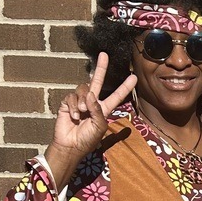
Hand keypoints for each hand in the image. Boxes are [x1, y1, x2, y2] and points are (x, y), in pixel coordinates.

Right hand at [46, 52, 137, 166]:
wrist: (70, 146)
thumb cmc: (88, 139)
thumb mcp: (99, 126)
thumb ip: (98, 110)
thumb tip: (91, 94)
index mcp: (103, 109)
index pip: (116, 95)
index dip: (124, 87)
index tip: (134, 77)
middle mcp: (92, 102)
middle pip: (97, 81)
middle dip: (101, 68)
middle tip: (104, 54)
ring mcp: (79, 101)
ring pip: (83, 89)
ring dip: (83, 101)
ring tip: (82, 114)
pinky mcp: (67, 103)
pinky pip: (71, 97)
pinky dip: (73, 107)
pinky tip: (74, 117)